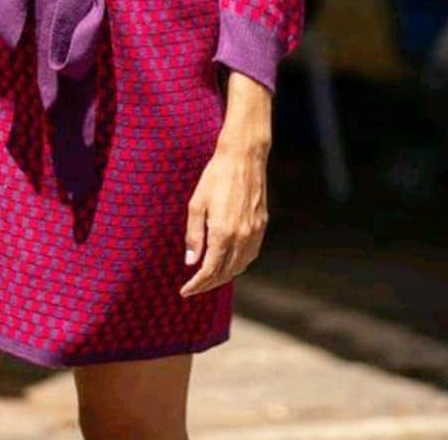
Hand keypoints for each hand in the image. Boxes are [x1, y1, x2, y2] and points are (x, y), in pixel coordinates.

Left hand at [179, 138, 267, 297]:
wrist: (244, 157)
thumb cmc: (216, 176)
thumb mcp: (197, 203)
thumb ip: (194, 235)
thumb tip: (191, 262)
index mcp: (223, 232)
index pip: (210, 270)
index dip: (197, 284)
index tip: (185, 291)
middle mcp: (242, 236)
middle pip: (226, 273)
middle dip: (209, 284)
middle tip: (194, 288)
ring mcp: (254, 232)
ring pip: (240, 266)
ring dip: (224, 276)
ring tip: (209, 278)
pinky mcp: (262, 225)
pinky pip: (250, 254)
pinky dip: (238, 264)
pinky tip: (228, 262)